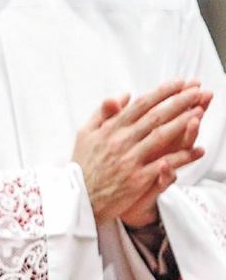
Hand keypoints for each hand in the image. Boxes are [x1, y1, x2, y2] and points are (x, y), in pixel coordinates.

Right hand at [72, 78, 211, 226]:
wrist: (79, 197)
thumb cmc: (83, 163)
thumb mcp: (85, 132)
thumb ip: (103, 113)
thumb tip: (124, 96)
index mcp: (110, 128)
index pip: (140, 105)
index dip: (161, 93)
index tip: (178, 83)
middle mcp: (121, 141)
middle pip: (155, 117)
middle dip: (178, 102)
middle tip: (196, 91)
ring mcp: (130, 159)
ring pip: (161, 137)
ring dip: (183, 124)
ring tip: (199, 112)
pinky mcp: (138, 179)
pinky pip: (164, 166)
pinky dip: (182, 158)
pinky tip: (197, 150)